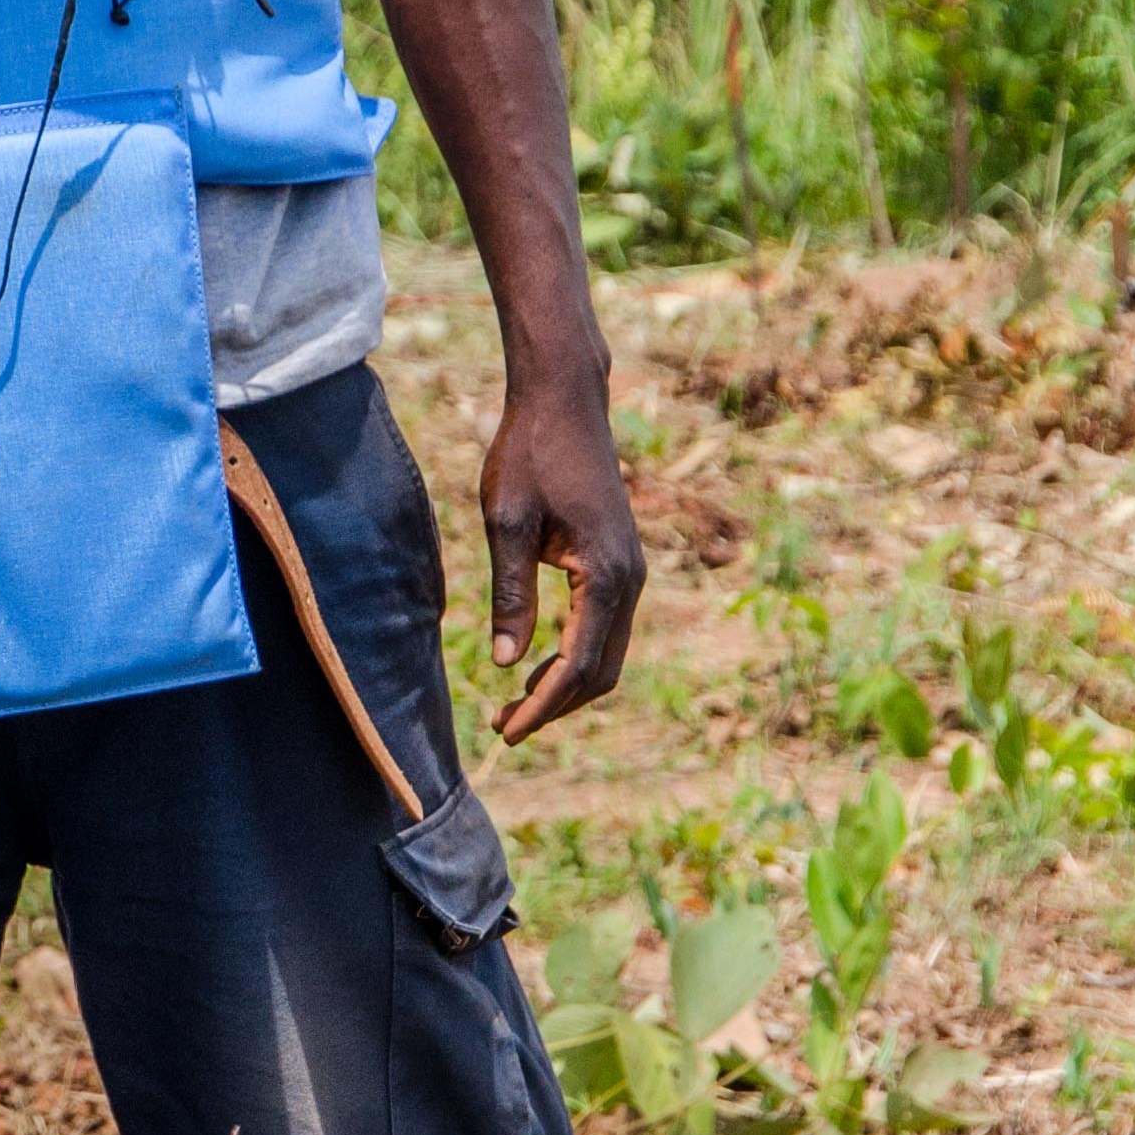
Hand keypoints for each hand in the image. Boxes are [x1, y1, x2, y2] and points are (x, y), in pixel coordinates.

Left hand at [480, 377, 644, 744]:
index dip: (543, 706)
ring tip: (513, 703)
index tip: (506, 732)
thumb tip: (507, 663)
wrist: (566, 402)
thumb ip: (510, 594)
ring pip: (608, 654)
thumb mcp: (505, 522)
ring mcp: (632, 572)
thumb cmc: (529, 453)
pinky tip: (536, 662)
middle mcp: (630, 580)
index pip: (578, 665)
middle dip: (555, 706)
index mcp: (605, 575)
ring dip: (565, 685)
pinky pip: (606, 628)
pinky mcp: (621, 563)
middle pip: (601, 672)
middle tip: (502, 726)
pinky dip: (575, 656)